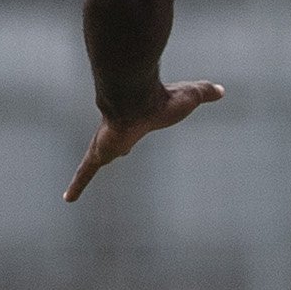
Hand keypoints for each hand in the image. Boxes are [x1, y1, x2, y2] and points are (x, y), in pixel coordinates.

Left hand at [63, 80, 224, 201]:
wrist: (136, 98)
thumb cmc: (163, 98)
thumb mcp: (191, 95)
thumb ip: (205, 93)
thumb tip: (222, 90)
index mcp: (139, 120)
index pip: (136, 127)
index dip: (134, 131)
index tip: (134, 135)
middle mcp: (120, 133)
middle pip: (116, 144)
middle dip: (114, 149)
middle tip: (113, 155)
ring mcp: (107, 144)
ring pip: (96, 160)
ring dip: (87, 170)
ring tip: (75, 188)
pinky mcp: (101, 153)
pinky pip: (86, 171)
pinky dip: (77, 184)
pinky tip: (67, 198)